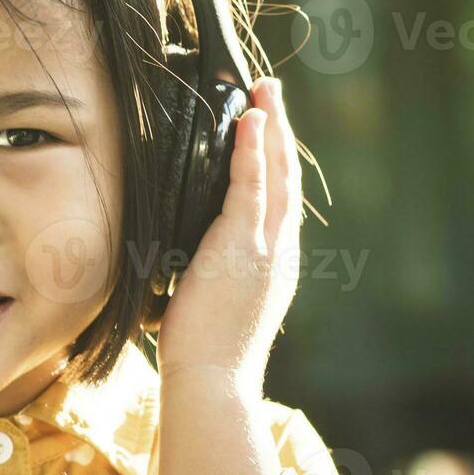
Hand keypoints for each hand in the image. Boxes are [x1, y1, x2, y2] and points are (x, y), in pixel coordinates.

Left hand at [153, 78, 301, 393]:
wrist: (214, 382)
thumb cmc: (206, 356)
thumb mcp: (216, 306)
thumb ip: (212, 276)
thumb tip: (186, 263)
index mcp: (276, 266)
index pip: (279, 202)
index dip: (277, 163)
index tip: (269, 131)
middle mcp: (281, 252)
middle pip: (287, 178)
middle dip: (280, 131)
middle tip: (271, 92)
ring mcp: (268, 249)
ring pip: (276, 174)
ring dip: (271, 127)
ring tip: (264, 92)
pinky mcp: (246, 247)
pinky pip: (251, 187)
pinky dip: (252, 150)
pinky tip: (249, 120)